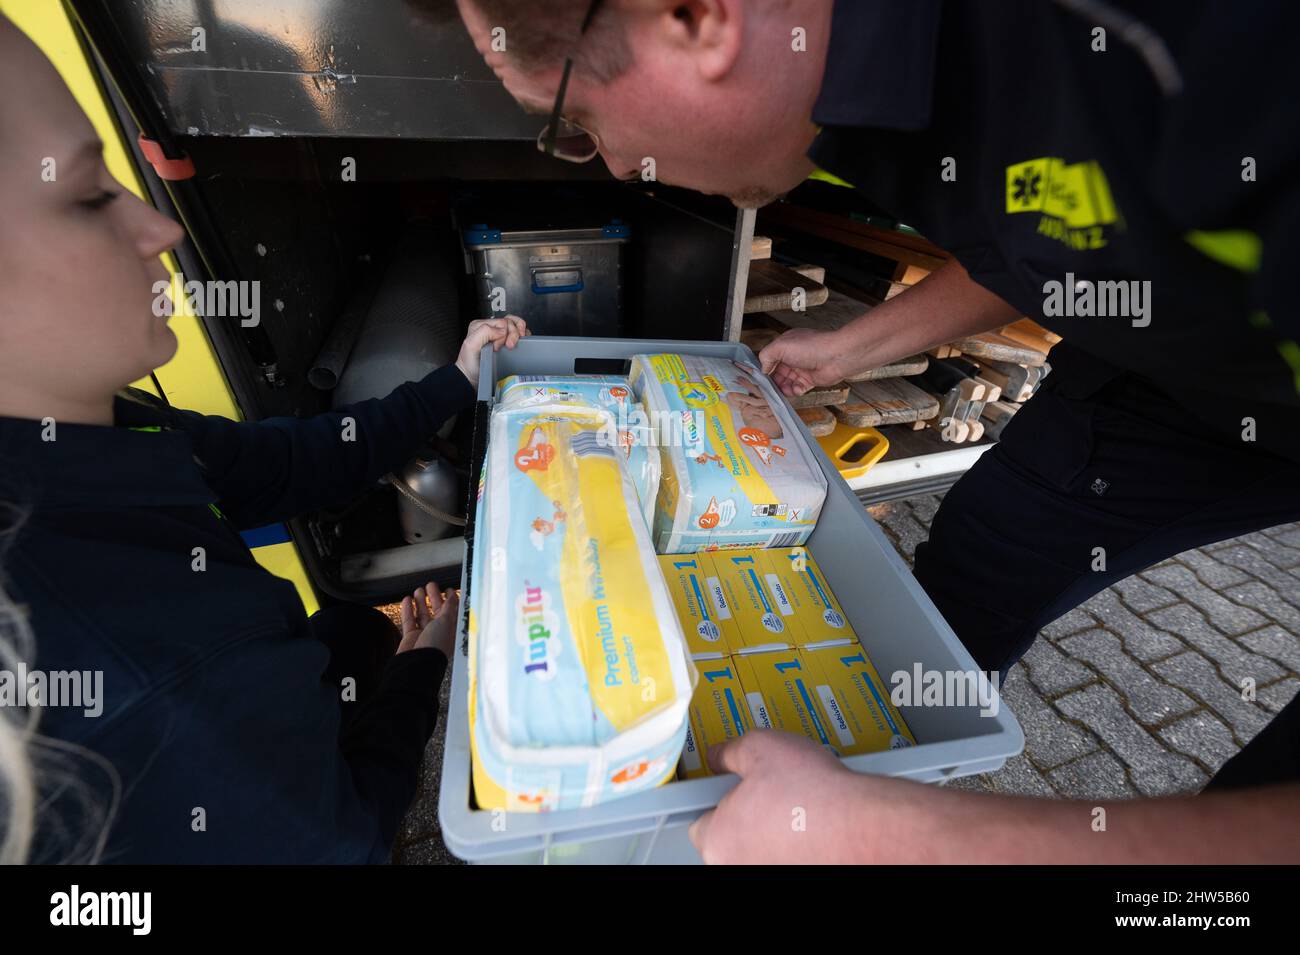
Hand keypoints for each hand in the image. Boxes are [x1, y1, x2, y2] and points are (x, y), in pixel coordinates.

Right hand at [398, 582, 458, 656]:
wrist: (417, 664)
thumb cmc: (436, 646)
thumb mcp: (446, 622)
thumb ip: (448, 608)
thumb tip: (452, 597)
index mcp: (451, 630)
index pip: (452, 612)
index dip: (451, 600)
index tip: (448, 589)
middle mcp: (439, 633)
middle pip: (437, 611)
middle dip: (434, 597)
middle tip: (430, 585)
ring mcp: (424, 635)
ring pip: (422, 615)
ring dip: (420, 602)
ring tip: (418, 590)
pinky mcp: (411, 637)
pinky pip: (409, 620)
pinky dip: (407, 610)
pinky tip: (406, 600)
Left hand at [455, 315, 527, 389]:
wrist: (473, 377)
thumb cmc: (470, 364)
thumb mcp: (471, 345)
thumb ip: (484, 332)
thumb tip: (502, 330)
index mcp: (481, 325)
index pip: (502, 322)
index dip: (503, 335)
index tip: (496, 348)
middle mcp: (490, 327)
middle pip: (510, 322)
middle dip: (513, 334)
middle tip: (509, 346)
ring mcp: (499, 333)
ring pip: (516, 324)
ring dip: (518, 334)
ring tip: (513, 344)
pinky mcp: (506, 340)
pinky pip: (519, 331)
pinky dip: (523, 335)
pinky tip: (518, 343)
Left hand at [688, 730, 885, 863]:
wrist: (861, 825)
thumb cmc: (811, 793)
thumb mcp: (759, 746)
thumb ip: (729, 752)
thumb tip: (719, 754)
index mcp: (717, 840)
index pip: (699, 821)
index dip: (717, 799)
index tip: (730, 787)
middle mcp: (738, 867)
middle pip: (732, 838)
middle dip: (748, 814)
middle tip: (771, 791)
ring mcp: (769, 875)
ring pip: (762, 850)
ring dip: (774, 830)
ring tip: (797, 806)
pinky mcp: (800, 875)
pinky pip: (789, 857)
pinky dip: (799, 845)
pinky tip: (814, 824)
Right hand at [758, 328, 852, 396]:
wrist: (836, 357)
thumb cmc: (811, 347)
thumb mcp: (780, 346)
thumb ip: (766, 356)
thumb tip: (763, 368)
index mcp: (785, 345)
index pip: (770, 359)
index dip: (765, 369)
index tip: (761, 379)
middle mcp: (793, 356)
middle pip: (777, 373)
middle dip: (773, 381)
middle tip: (770, 389)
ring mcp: (802, 368)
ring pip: (786, 382)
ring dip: (784, 388)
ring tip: (785, 391)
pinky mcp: (810, 379)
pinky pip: (798, 388)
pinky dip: (796, 390)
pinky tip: (798, 388)